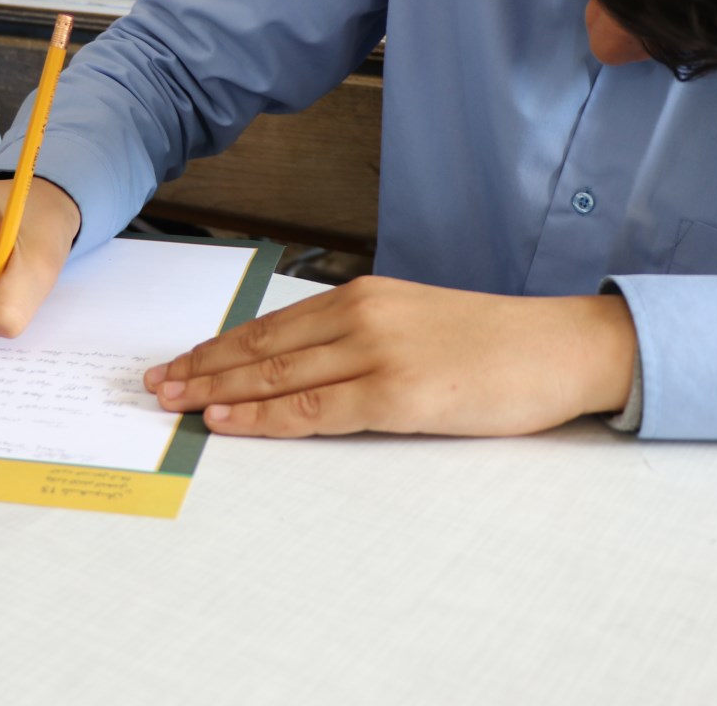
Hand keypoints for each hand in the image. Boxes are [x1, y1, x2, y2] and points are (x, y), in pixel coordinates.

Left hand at [143, 277, 636, 437]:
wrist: (563, 347)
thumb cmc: (495, 343)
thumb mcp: (415, 323)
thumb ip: (360, 337)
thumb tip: (303, 365)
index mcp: (362, 296)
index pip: (270, 326)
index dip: (217, 347)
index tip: (178, 362)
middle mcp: (361, 315)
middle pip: (261, 348)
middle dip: (200, 368)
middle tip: (154, 385)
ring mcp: (377, 353)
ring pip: (275, 377)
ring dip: (216, 391)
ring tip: (173, 404)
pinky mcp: (399, 393)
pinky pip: (314, 410)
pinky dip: (264, 417)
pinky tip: (227, 421)